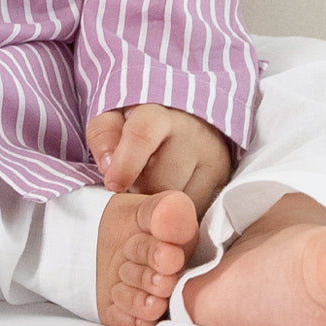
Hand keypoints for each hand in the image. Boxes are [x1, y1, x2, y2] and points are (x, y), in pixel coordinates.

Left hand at [86, 104, 230, 219]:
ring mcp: (212, 157)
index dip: (126, 164)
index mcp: (158, 113)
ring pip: (180, 201)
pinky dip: (179, 212)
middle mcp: (191, 133)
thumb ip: (103, 135)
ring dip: (161, 204)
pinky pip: (197, 210)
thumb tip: (108, 167)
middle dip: (141, 190)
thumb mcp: (114, 118)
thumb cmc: (141, 122)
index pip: (142, 135)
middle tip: (134, 184)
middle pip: (160, 180)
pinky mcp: (222, 180)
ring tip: (154, 187)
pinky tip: (171, 196)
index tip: (113, 184)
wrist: (185, 117)